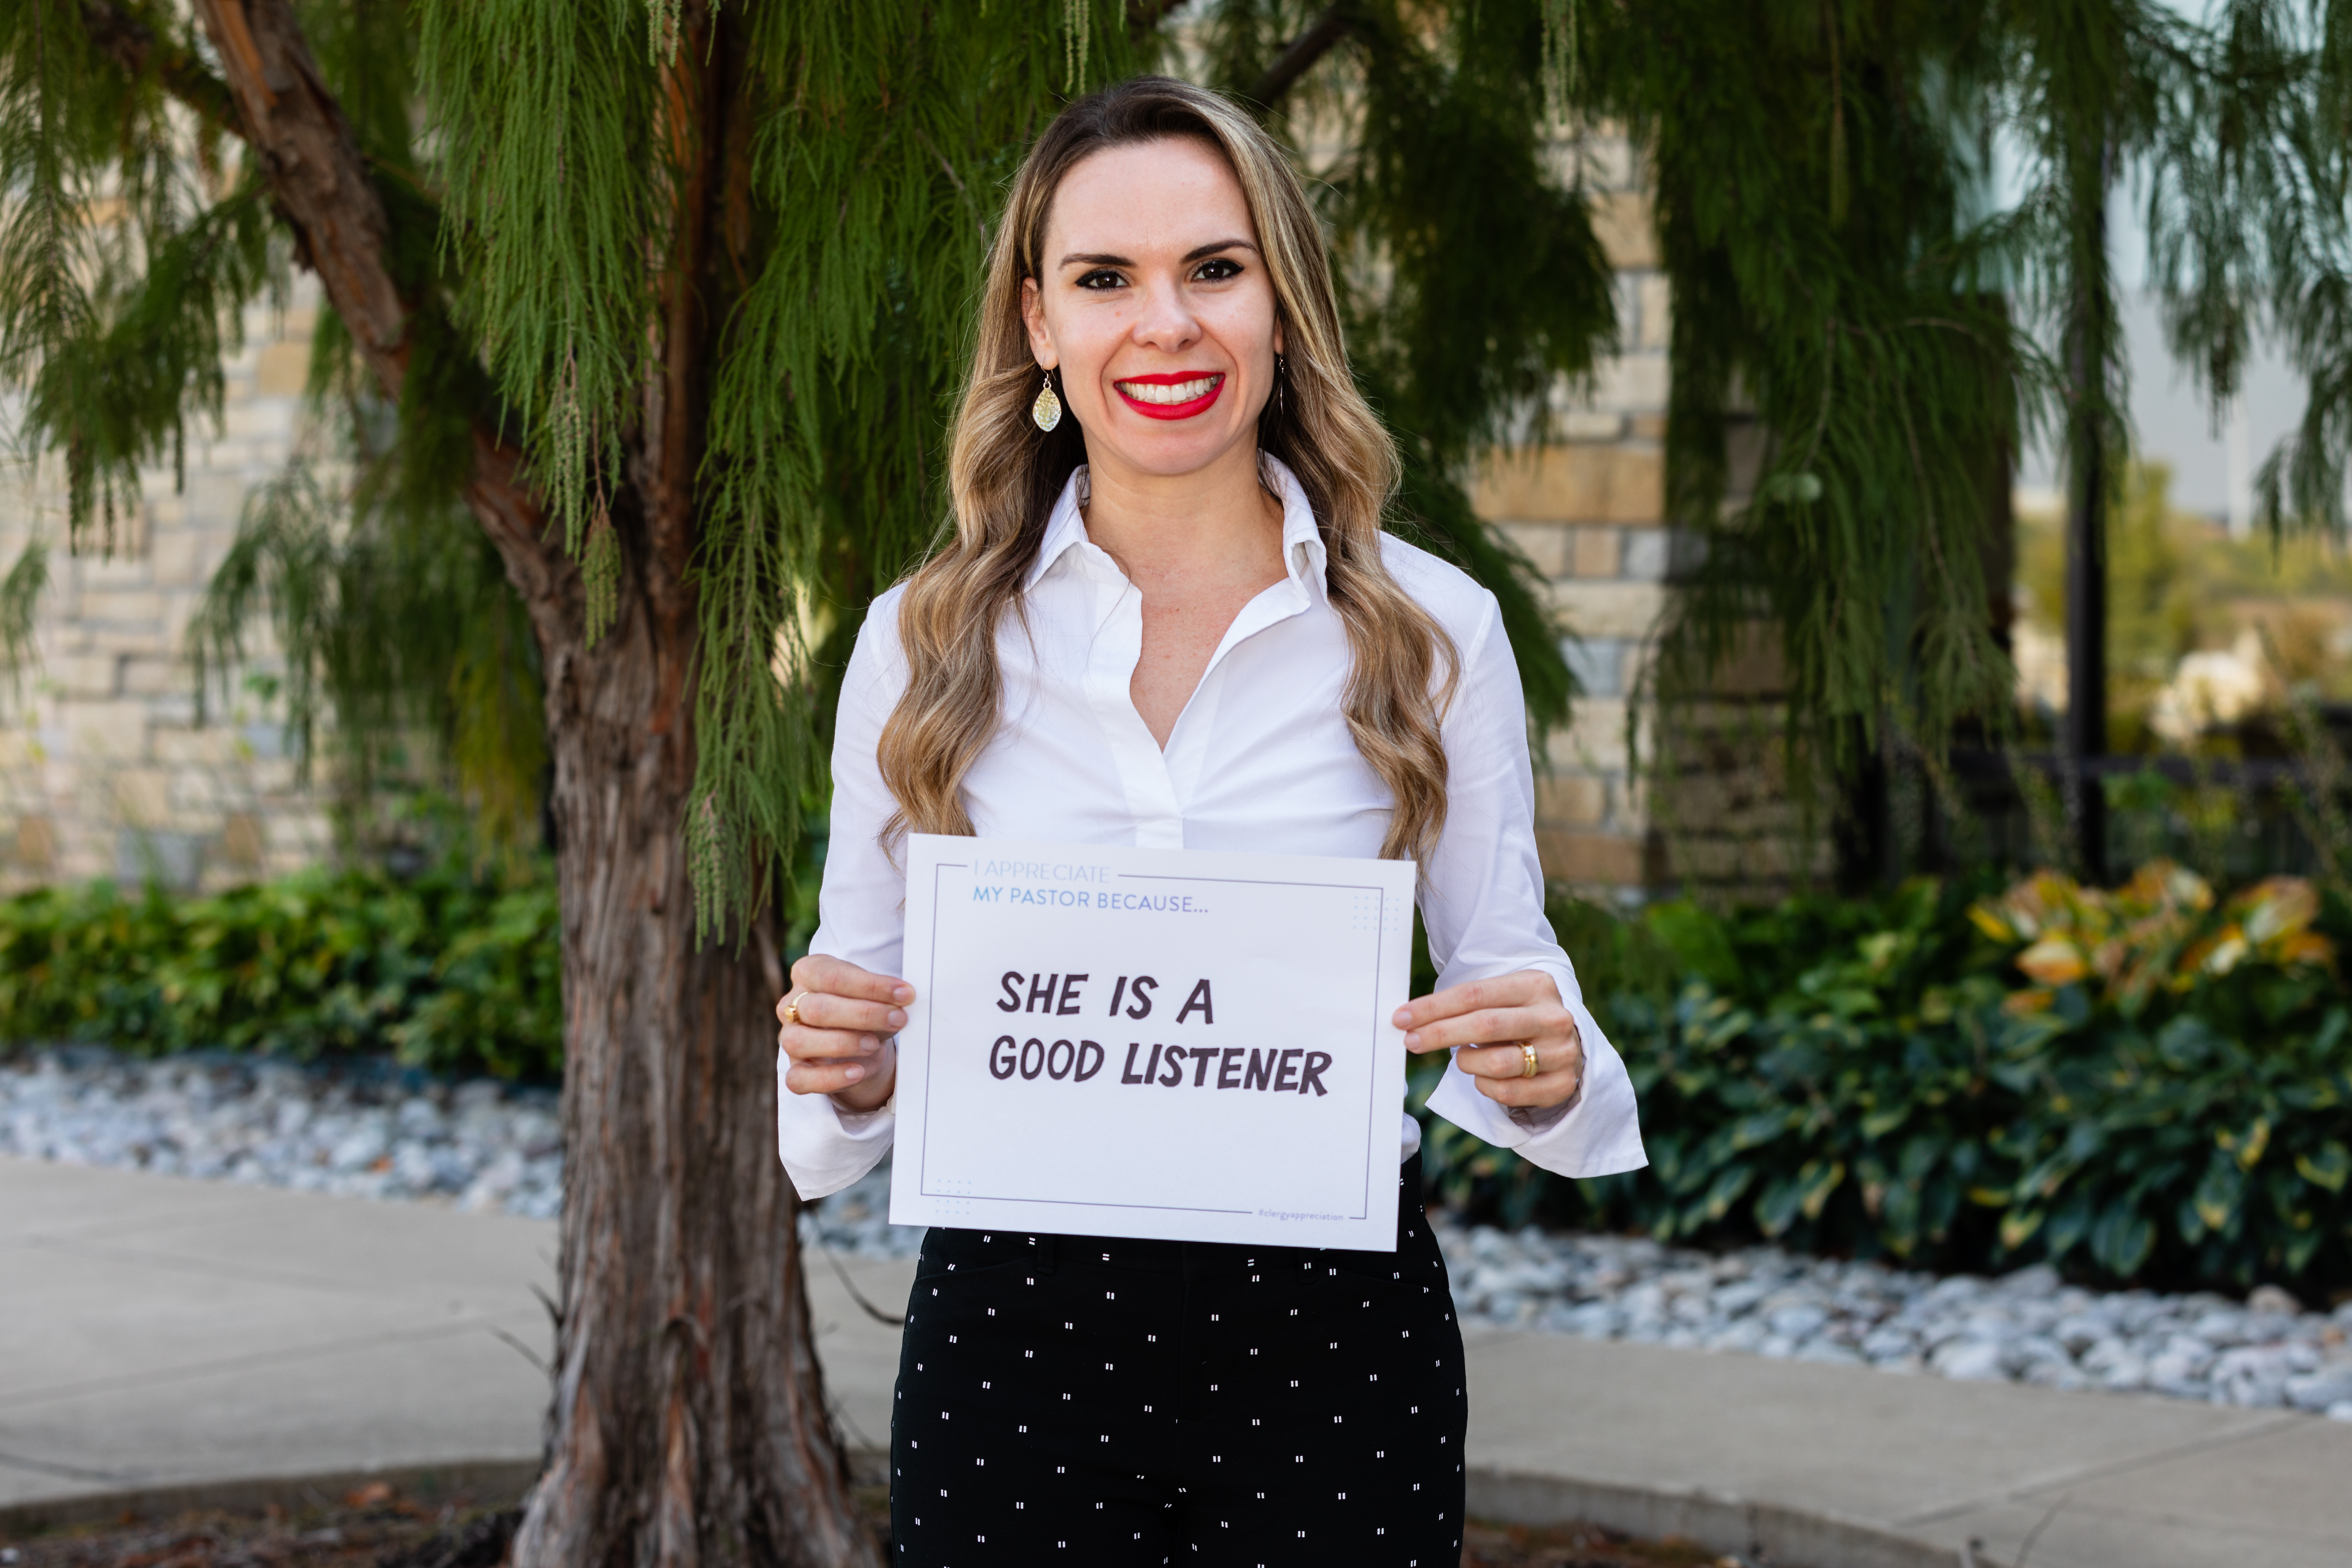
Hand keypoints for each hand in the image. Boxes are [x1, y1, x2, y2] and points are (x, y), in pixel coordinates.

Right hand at [778, 954, 911, 1113]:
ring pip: (800, 1042)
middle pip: (817, 1009)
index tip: (905, 994)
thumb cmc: (866, 1011)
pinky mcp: (795, 1071)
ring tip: (875, 1044)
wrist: (861, 1045)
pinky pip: (799, 1079)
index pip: (832, 976)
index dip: (870, 986)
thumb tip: (903, 998)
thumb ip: (885, 996)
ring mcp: (789, 1039)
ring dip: (844, 1043)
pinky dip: (830, 1078)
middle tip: (898, 1019)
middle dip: (863, 1015)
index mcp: (808, 973)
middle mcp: (792, 1005)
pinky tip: (858, 1072)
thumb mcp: (877, 997)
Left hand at [1395, 969, 1584, 1109]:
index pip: (1475, 994)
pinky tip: (1484, 1076)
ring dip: (1466, 1061)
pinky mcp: (1561, 1085)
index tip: (1402, 1017)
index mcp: (1536, 985)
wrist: (1571, 1044)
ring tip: (1462, 1057)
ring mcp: (1561, 1053)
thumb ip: (1467, 1004)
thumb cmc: (1520, 1018)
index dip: (1433, 1008)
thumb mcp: (1503, 999)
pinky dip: (1485, 1085)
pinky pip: (1507, 1092)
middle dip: (1439, 1034)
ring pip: (1496, 1063)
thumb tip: (1411, 1019)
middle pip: (1484, 1026)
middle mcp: (1552, 1017)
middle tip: (1410, 1041)